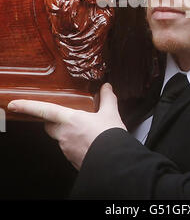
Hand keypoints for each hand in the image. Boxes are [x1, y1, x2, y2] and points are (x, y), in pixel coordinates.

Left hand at [7, 83, 126, 169]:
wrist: (114, 162)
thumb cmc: (110, 138)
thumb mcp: (110, 113)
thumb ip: (107, 98)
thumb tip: (107, 87)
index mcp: (70, 120)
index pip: (44, 110)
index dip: (27, 106)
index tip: (14, 104)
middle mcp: (64, 135)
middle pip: (50, 125)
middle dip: (53, 120)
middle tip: (65, 115)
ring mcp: (66, 149)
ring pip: (61, 137)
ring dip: (68, 132)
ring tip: (86, 129)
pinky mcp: (72, 159)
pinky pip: (69, 148)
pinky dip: (76, 143)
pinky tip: (89, 141)